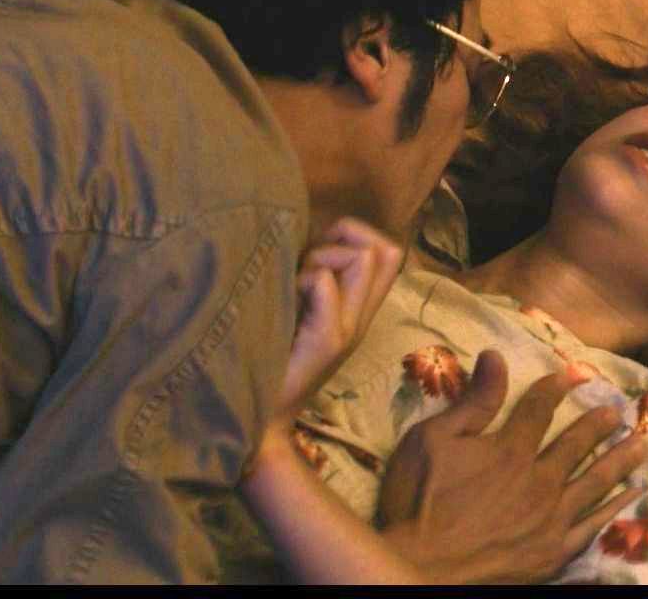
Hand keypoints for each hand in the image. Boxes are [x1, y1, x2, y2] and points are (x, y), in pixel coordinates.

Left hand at [266, 217, 402, 442]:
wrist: (259, 415)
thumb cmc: (268, 356)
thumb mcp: (297, 306)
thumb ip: (313, 271)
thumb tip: (319, 232)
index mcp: (358, 311)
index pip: (388, 252)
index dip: (355, 233)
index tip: (316, 253)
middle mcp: (361, 318)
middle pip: (383, 250)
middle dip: (339, 239)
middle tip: (303, 269)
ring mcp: (349, 330)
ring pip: (360, 258)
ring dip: (318, 257)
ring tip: (291, 286)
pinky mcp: (328, 341)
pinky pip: (324, 283)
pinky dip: (300, 280)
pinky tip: (281, 303)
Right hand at [377, 350, 647, 583]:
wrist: (419, 569)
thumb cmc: (418, 501)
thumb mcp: (433, 440)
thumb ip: (473, 402)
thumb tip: (496, 354)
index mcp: (510, 450)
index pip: (540, 409)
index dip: (556, 387)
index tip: (573, 373)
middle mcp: (540, 481)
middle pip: (576, 444)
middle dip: (598, 423)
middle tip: (618, 410)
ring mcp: (551, 519)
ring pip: (595, 482)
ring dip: (619, 460)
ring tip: (641, 444)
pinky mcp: (553, 552)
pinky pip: (594, 525)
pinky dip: (616, 508)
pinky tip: (633, 496)